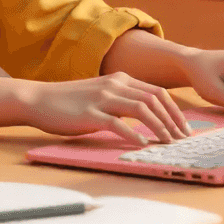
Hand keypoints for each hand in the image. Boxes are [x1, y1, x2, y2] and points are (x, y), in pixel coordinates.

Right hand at [19, 73, 191, 146]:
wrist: (39, 99)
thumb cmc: (71, 101)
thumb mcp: (102, 95)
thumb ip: (122, 100)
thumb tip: (148, 118)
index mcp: (121, 79)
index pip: (158, 92)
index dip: (175, 110)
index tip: (184, 127)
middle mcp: (115, 85)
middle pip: (155, 99)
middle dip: (173, 120)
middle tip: (183, 138)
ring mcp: (103, 98)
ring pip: (141, 109)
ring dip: (159, 127)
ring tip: (168, 142)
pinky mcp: (90, 114)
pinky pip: (117, 123)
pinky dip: (133, 134)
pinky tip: (142, 144)